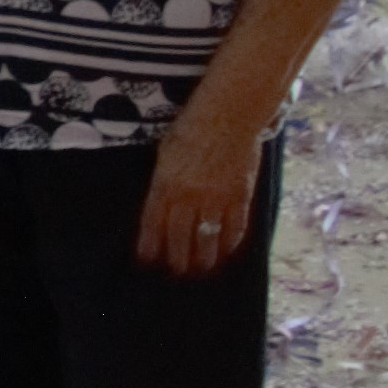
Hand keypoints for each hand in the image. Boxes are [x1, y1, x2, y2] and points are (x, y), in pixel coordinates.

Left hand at [137, 93, 277, 276]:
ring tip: (201, 269)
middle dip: (177, 257)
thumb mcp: (166, 152)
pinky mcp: (240, 195)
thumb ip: (164, 180)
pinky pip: (235, 227)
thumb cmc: (191, 128)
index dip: (150, 243)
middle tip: (176, 272)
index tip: (147, 260)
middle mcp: (189, 194)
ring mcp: (216, 197)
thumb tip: (162, 204)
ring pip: (208, 237)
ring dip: (204, 257)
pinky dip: (230, 242)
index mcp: (165, 182)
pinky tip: (226, 251)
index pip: (153, 221)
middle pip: (180, 235)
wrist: (228, 116)